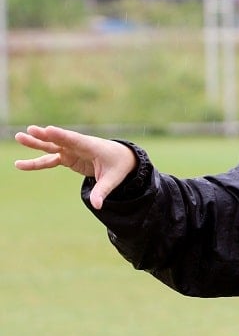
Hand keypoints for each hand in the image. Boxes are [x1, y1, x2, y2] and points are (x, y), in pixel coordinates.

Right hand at [14, 125, 136, 209]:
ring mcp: (72, 151)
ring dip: (36, 143)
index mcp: (91, 146)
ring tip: (19, 137)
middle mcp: (79, 146)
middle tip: (30, 130)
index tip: (48, 130)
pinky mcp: (67, 158)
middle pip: (60, 140)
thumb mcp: (113, 179)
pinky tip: (20, 164)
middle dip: (46, 136)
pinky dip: (36, 163)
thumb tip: (97, 206)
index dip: (61, 135)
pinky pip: (49, 160)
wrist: (121, 159)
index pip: (75, 140)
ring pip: (51, 147)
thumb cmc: (118, 166)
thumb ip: (102, 190)